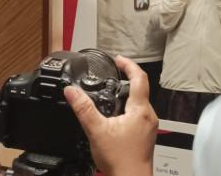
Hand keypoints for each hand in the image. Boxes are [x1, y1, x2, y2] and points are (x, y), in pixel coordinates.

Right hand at [65, 56, 156, 175]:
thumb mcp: (96, 131)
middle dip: (127, 78)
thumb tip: (72, 91)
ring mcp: (148, 126)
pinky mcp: (145, 135)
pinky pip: (139, 114)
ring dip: (127, 93)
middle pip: (141, 89)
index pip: (139, 78)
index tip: (118, 59)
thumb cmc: (120, 161)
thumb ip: (83, 109)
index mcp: (140, 110)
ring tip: (112, 91)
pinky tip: (116, 114)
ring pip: (140, 102)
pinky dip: (128, 107)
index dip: (128, 65)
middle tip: (113, 72)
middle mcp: (148, 116)